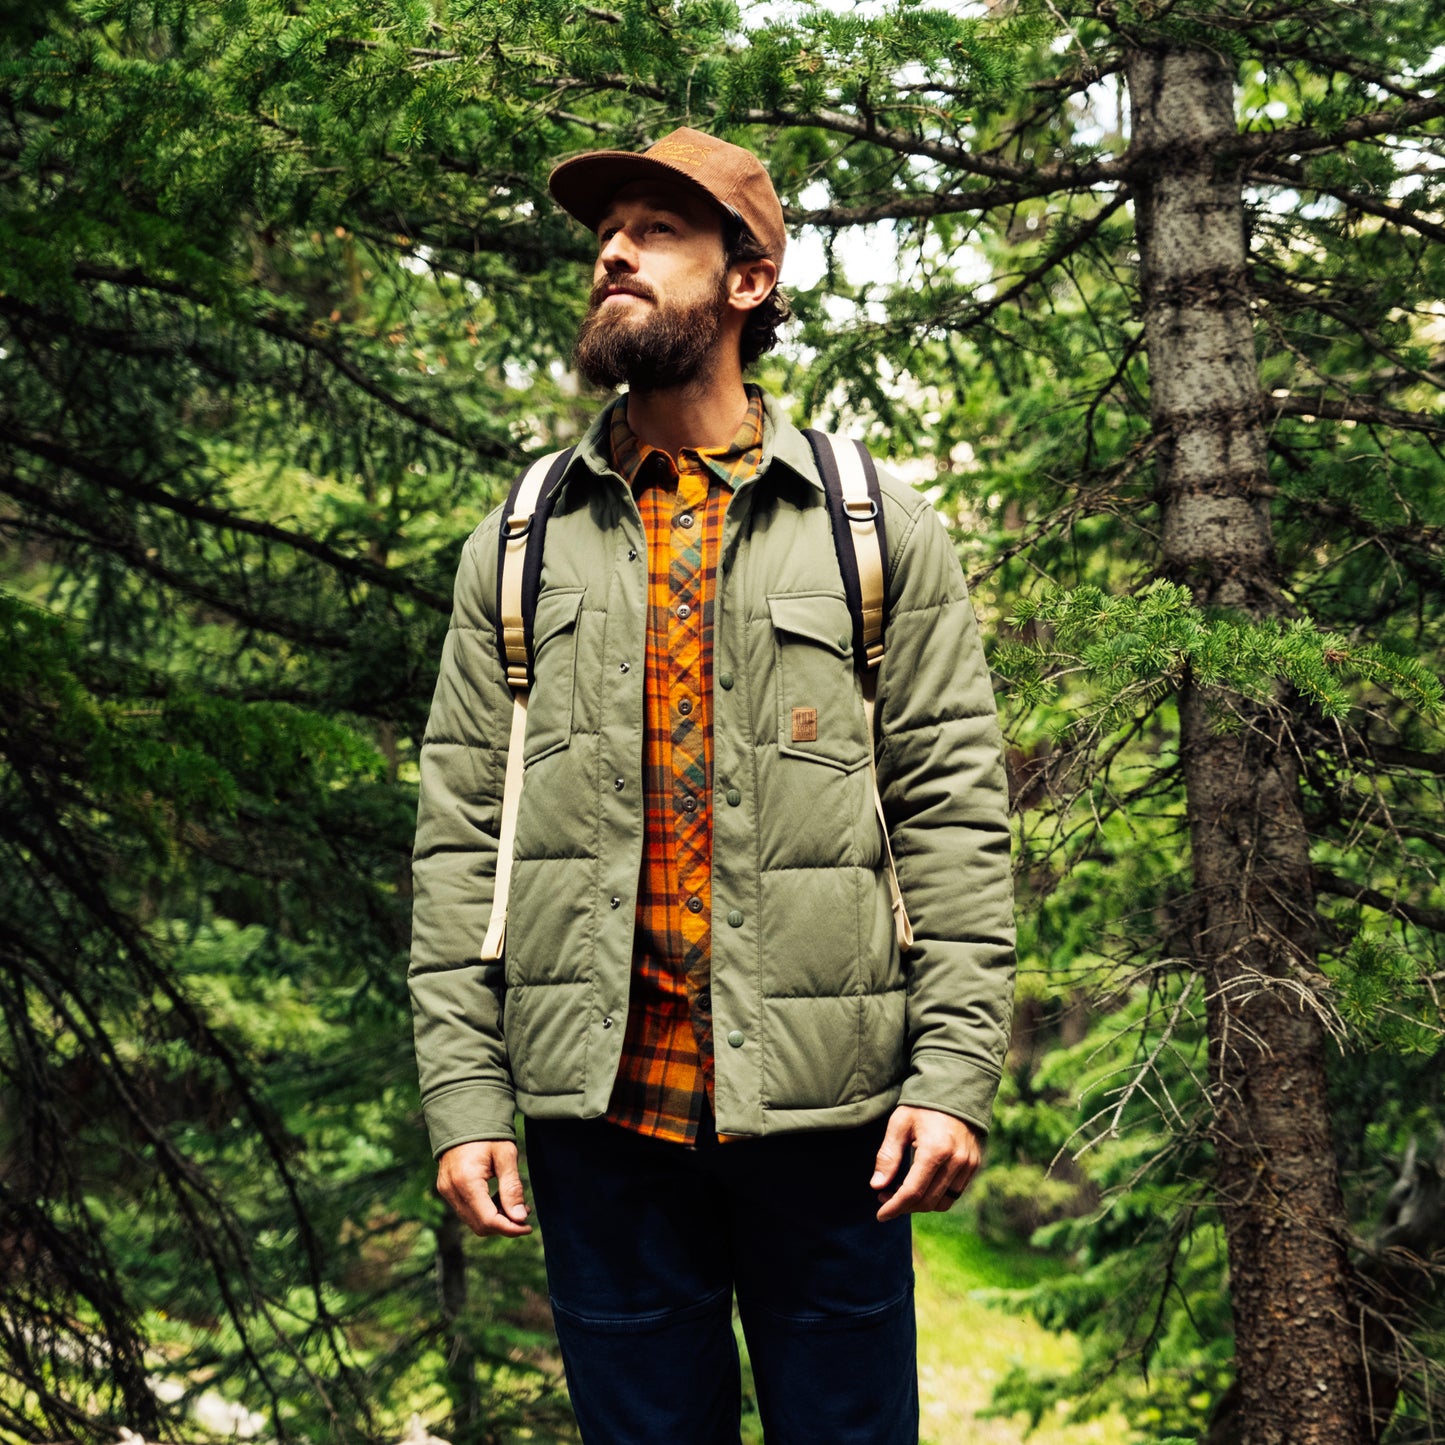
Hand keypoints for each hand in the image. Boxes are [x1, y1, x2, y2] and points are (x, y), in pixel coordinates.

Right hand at [437, 1139, 532, 1237]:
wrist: (464, 1114)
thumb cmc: (488, 1132)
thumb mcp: (506, 1156)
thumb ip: (512, 1188)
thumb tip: (519, 1219)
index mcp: (466, 1181)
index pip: (488, 1220)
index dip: (510, 1228)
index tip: (528, 1227)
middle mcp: (451, 1190)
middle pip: (479, 1225)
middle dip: (504, 1225)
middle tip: (524, 1213)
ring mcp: (446, 1190)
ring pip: (472, 1220)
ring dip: (495, 1219)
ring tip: (515, 1205)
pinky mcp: (446, 1188)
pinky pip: (466, 1209)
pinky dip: (484, 1210)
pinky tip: (499, 1199)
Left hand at [870, 1106, 981, 1221]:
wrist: (955, 1088)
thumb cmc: (922, 1105)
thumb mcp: (899, 1124)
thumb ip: (888, 1156)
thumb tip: (877, 1186)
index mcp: (934, 1150)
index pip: (912, 1192)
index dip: (894, 1207)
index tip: (880, 1214)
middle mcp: (955, 1161)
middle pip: (927, 1201)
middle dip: (904, 1205)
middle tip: (884, 1195)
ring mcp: (968, 1165)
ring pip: (943, 1202)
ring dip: (921, 1204)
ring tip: (902, 1192)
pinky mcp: (974, 1165)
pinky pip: (955, 1193)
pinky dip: (937, 1196)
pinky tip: (921, 1185)